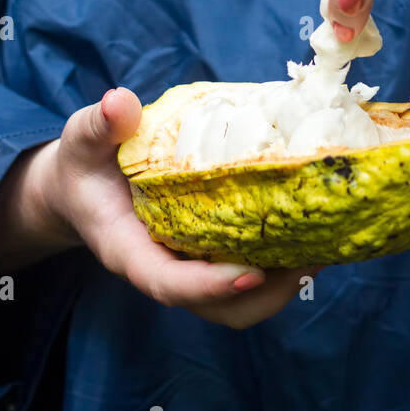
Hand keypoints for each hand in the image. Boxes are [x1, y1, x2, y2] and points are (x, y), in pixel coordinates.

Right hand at [28, 87, 318, 329]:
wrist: (85, 184)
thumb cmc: (86, 162)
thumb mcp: (83, 138)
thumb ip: (99, 125)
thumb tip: (119, 103)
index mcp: (128, 251)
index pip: (167, 283)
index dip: (209, 285)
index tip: (250, 273)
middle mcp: (164, 268)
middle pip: (220, 307)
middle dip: (268, 292)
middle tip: (313, 251)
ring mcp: (191, 266)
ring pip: (243, 300)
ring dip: (286, 279)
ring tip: (326, 239)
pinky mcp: (210, 253)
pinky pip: (252, 273)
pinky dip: (284, 259)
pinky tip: (311, 223)